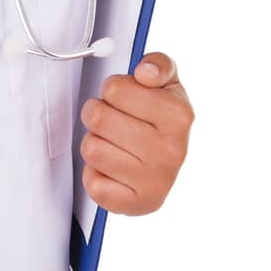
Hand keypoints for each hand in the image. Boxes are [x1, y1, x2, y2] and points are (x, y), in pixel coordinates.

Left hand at [78, 51, 193, 215]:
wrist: (166, 167)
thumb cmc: (160, 120)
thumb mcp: (167, 85)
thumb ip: (159, 64)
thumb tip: (145, 72)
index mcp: (179, 115)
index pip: (114, 88)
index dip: (112, 89)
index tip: (124, 98)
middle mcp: (172, 151)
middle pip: (97, 118)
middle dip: (98, 114)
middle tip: (112, 120)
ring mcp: (155, 182)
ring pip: (91, 149)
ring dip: (96, 143)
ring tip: (114, 143)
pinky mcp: (135, 206)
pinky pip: (92, 183)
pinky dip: (95, 174)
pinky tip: (113, 169)